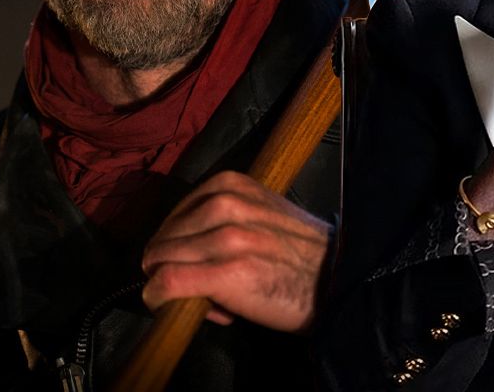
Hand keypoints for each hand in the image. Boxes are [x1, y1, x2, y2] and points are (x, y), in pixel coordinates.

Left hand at [140, 171, 332, 332]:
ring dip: (167, 285)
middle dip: (169, 266)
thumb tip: (184, 246)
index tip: (194, 263)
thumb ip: (225, 218)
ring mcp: (226, 238)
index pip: (175, 215)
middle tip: (197, 286)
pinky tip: (178, 307)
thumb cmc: (301, 254)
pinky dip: (159, 297)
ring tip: (203, 298)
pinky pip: (166, 282)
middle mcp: (227, 205)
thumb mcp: (263, 214)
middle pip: (162, 239)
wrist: (335, 280)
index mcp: (233, 186)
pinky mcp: (225, 272)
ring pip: (160, 260)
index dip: (177, 244)